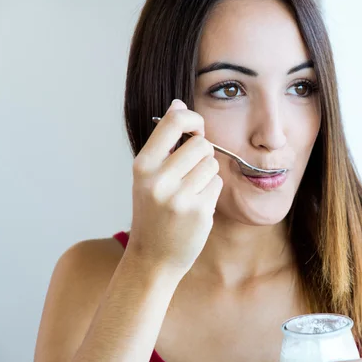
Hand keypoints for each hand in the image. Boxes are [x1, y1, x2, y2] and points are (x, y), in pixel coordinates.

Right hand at [126, 99, 222, 275]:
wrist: (153, 258)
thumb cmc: (153, 213)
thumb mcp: (148, 177)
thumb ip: (164, 143)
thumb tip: (178, 103)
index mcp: (143, 166)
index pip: (174, 122)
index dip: (192, 118)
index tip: (196, 127)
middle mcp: (159, 179)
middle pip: (202, 145)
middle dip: (203, 154)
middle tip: (192, 171)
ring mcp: (180, 197)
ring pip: (212, 165)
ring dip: (208, 175)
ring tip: (191, 192)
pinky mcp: (199, 211)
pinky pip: (217, 185)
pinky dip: (211, 193)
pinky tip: (196, 206)